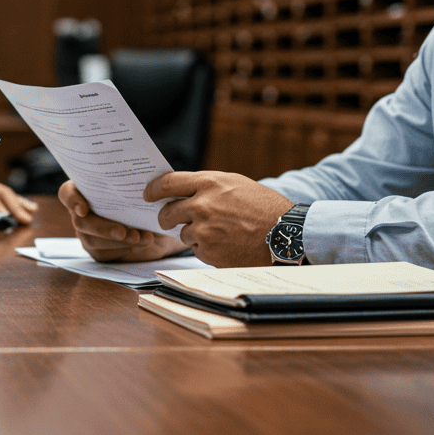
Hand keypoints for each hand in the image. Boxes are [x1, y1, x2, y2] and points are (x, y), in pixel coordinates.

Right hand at [59, 180, 187, 261]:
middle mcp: (83, 211)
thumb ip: (142, 185)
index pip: (67, 193)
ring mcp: (88, 233)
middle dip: (102, 228)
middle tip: (123, 232)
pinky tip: (143, 242)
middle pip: (80, 221)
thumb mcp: (148, 190)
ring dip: (118, 241)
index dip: (71, 199)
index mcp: (88, 189)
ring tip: (142, 237)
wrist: (161, 224)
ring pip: (92, 240)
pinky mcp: (98, 251)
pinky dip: (125, 249)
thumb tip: (146, 185)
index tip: (83, 209)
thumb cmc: (150, 201)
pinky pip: (104, 253)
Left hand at [144, 171, 292, 267]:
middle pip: (167, 212)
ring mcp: (204, 230)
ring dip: (193, 235)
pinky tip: (226, 244)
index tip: (147, 194)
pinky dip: (206, 249)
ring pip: (183, 233)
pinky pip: (196, 250)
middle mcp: (202, 205)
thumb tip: (182, 191)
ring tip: (219, 233)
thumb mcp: (236, 185)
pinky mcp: (208, 251)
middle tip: (169, 221)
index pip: (168, 183)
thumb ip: (208, 186)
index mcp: (209, 183)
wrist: (286, 236)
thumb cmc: (265, 208)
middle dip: (166, 218)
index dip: (153, 189)